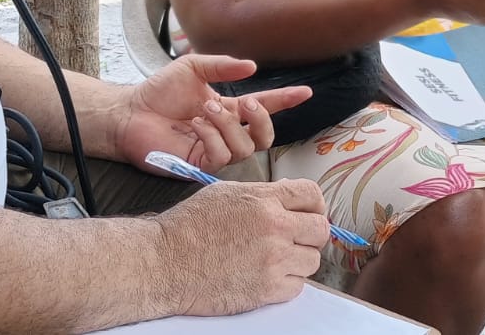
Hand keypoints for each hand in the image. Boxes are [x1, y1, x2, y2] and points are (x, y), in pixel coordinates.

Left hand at [114, 54, 311, 174]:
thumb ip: (223, 66)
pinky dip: (213, 137)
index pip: (265, 106)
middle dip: (263, 119)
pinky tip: (196, 125)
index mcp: (229, 109)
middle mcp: (226, 132)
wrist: (129, 112)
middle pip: (265, 137)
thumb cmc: (158, 91)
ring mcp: (214, 150)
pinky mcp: (199, 163)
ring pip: (245, 147)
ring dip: (229, 125)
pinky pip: (221, 156)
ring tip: (206, 110)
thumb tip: (253, 67)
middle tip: (246, 103)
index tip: (306, 92)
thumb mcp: (193, 68)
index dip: (286, 100)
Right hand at [156, 178, 327, 315]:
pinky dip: (286, 284)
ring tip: (274, 259)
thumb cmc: (188, 228)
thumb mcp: (225, 194)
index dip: (314, 204)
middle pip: (320, 230)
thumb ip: (262, 194)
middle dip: (310, 234)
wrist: (163, 263)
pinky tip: (266, 276)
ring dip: (298, 260)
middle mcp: (274, 227)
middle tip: (295, 239)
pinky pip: (297, 287)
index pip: (312, 194)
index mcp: (263, 200)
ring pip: (312, 260)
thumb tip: (287, 196)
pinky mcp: (266, 290)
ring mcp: (273, 260)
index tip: (308, 213)